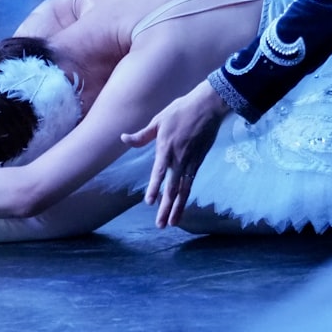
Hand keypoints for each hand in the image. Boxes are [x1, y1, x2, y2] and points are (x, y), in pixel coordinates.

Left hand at [121, 81, 229, 227]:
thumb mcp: (158, 120)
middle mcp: (179, 159)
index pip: (159, 173)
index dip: (154, 188)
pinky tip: (183, 205)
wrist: (208, 106)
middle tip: (160, 225)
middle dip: (166, 208)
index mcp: (166, 148)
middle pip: (172, 188)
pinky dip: (187, 195)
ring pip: (184, 190)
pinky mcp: (199, 161)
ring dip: (178, 208)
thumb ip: (142, 135)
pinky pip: (192, 182)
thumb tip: (123, 139)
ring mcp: (191, 161)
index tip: (149, 203)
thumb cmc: (181, 111)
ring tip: (172, 223)